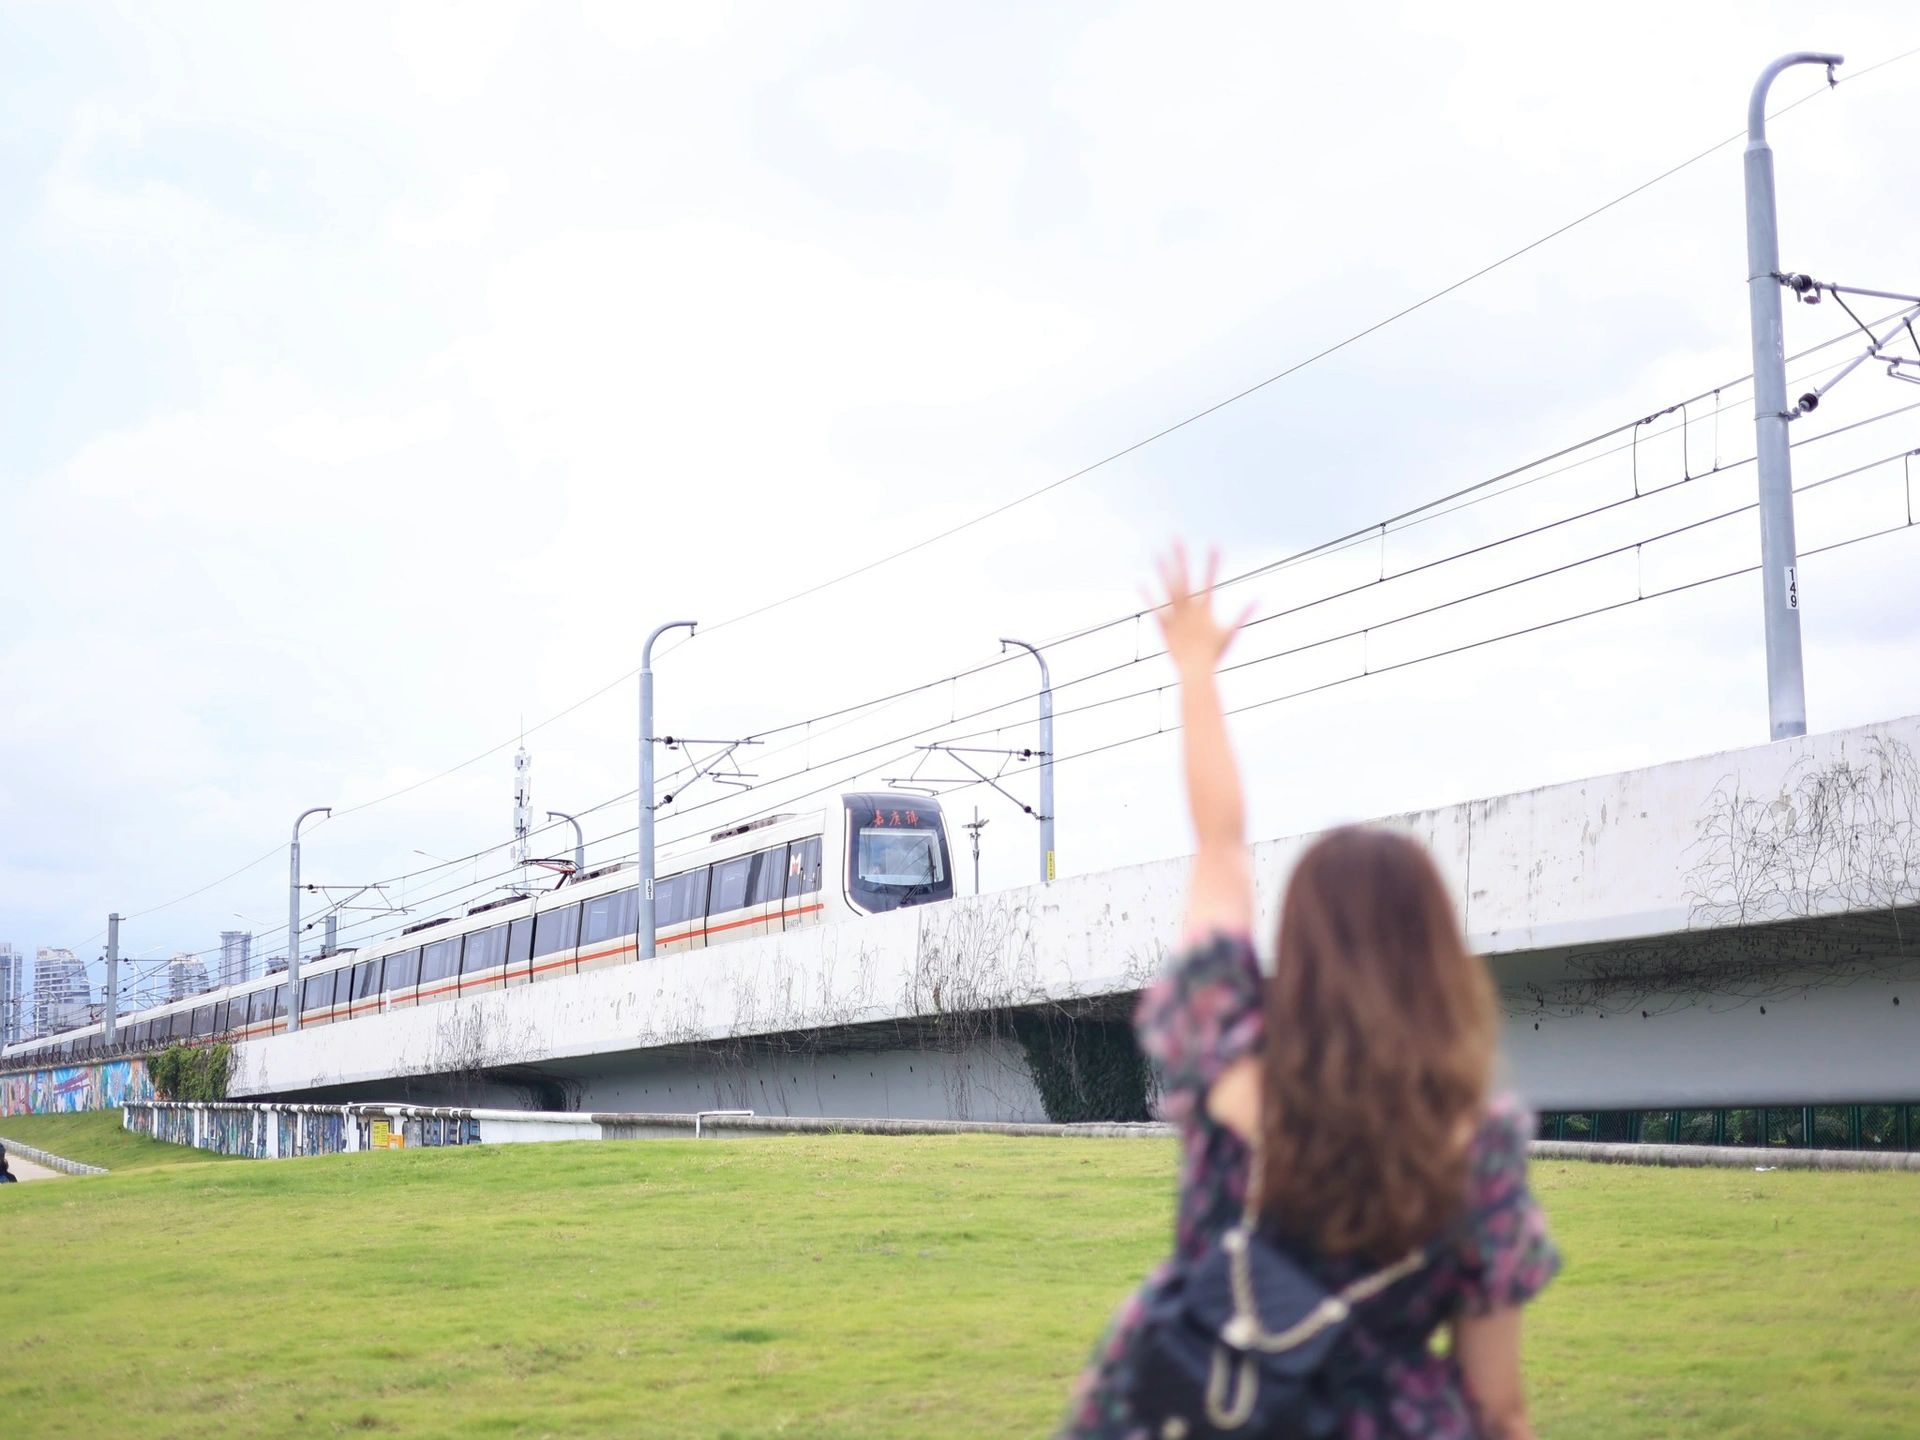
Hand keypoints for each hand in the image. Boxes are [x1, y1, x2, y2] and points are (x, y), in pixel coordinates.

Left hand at [1150, 543, 1252, 676]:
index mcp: (1205, 608)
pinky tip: (1140, 582)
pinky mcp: (1164, 626)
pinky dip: (1148, 595)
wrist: (1196, 671)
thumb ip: (1244, 614)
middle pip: (1184, 577)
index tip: (1214, 544)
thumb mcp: (1231, 633)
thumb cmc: (1215, 654)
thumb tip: (1259, 600)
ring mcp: (1176, 616)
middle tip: (1176, 538)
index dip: (1212, 562)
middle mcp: (1189, 609)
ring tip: (1157, 553)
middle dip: (1181, 556)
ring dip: (1163, 570)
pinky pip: (1155, 608)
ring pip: (1168, 588)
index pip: (1210, 579)